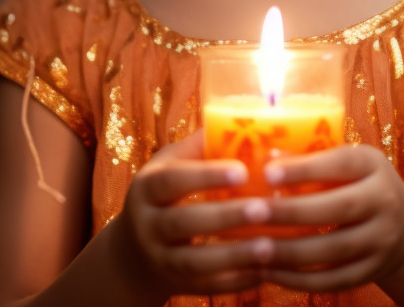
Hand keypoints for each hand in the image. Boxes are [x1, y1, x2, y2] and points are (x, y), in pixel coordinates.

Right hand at [108, 129, 273, 299]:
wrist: (132, 252)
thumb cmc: (165, 193)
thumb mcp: (170, 164)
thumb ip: (201, 146)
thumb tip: (245, 116)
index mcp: (147, 186)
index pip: (172, 179)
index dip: (205, 175)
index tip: (242, 170)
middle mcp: (147, 224)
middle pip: (183, 222)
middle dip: (225, 217)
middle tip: (265, 209)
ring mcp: (158, 259)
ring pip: (193, 262)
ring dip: (233, 256)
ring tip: (270, 247)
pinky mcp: (174, 285)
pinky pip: (205, 287)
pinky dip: (235, 281)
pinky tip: (265, 271)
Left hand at [248, 144, 403, 291]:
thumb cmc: (360, 185)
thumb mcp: (347, 165)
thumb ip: (311, 161)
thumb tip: (268, 157)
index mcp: (373, 165)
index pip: (340, 164)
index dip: (304, 169)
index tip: (268, 173)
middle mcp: (385, 201)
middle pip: (338, 208)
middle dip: (292, 212)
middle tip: (253, 213)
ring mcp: (382, 240)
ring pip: (334, 250)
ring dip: (291, 253)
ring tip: (255, 250)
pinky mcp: (373, 271)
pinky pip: (334, 280)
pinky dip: (300, 279)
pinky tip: (270, 273)